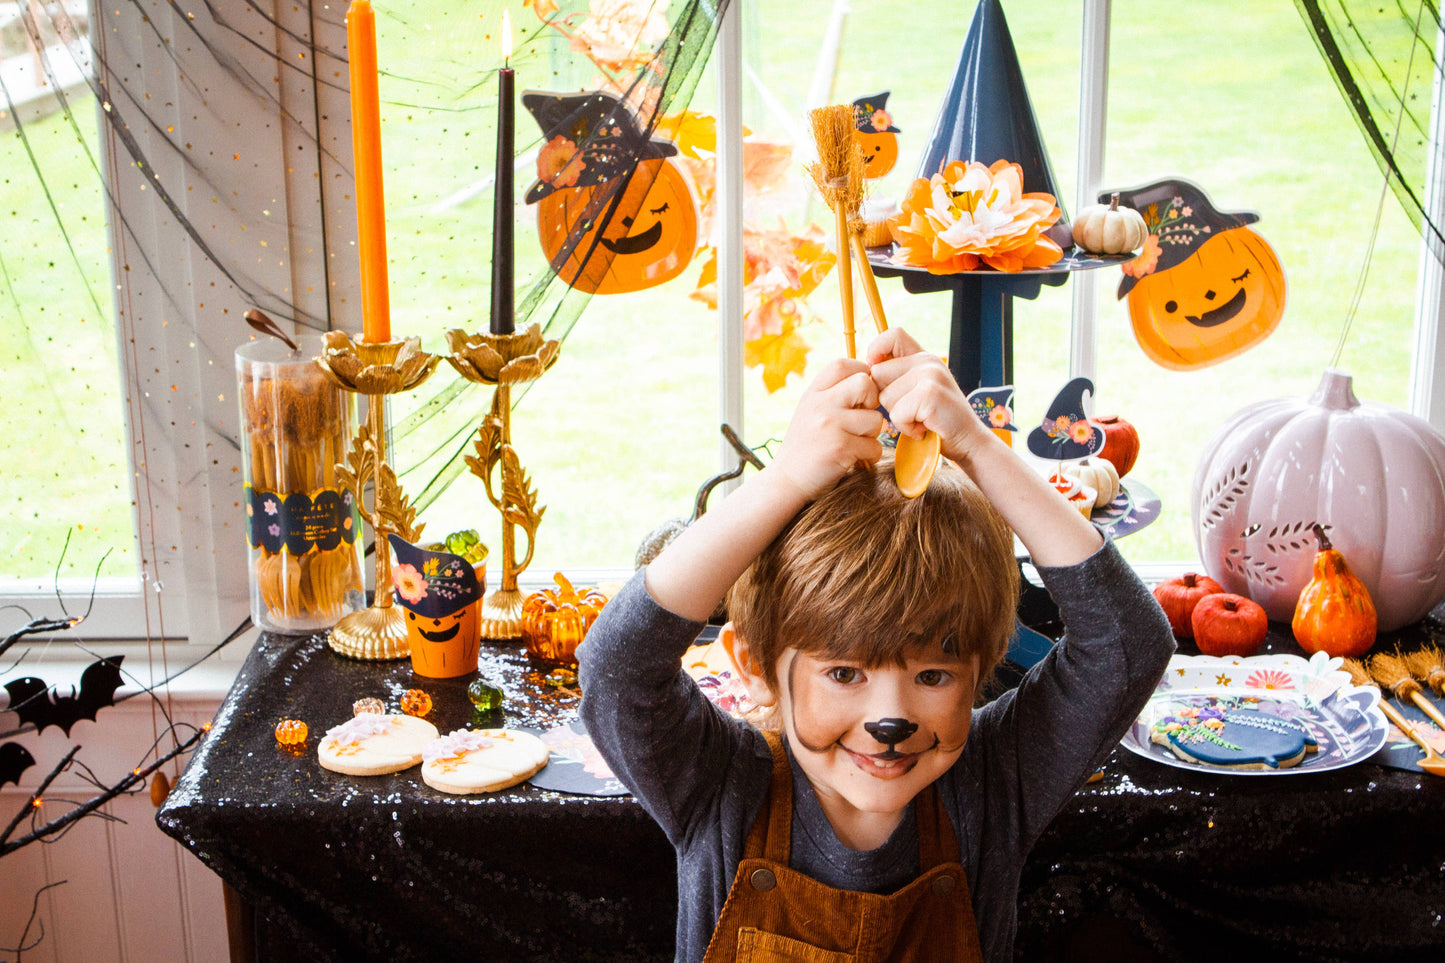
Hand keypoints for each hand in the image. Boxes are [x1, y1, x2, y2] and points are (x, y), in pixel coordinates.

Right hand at [771, 358, 883, 500]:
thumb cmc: (806, 446)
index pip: (843, 364)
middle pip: (865, 384)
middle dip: (872, 401)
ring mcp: (830, 425)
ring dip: (872, 435)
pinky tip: (853, 460)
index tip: (861, 394)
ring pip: (875, 419)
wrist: (787, 481)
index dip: (861, 372)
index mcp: (813, 393)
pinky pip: (874, 446)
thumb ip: (833, 394)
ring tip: (854, 443)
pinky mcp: (841, 448)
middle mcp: (820, 404)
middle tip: (862, 418)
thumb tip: (870, 379)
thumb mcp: (811, 411)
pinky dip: (869, 456)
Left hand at [865, 329, 992, 464]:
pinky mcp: (930, 394)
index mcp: (924, 357)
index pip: (893, 334)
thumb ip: (897, 377)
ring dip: (898, 416)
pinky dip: (906, 427)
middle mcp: (928, 361)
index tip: (878, 372)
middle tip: (911, 409)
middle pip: (878, 373)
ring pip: (884, 396)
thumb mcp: (917, 391)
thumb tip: (867, 371)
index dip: (877, 350)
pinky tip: (923, 428)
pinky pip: (897, 414)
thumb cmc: (937, 421)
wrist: (969, 441)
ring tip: (921, 419)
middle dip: (886, 398)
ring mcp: (930, 375)